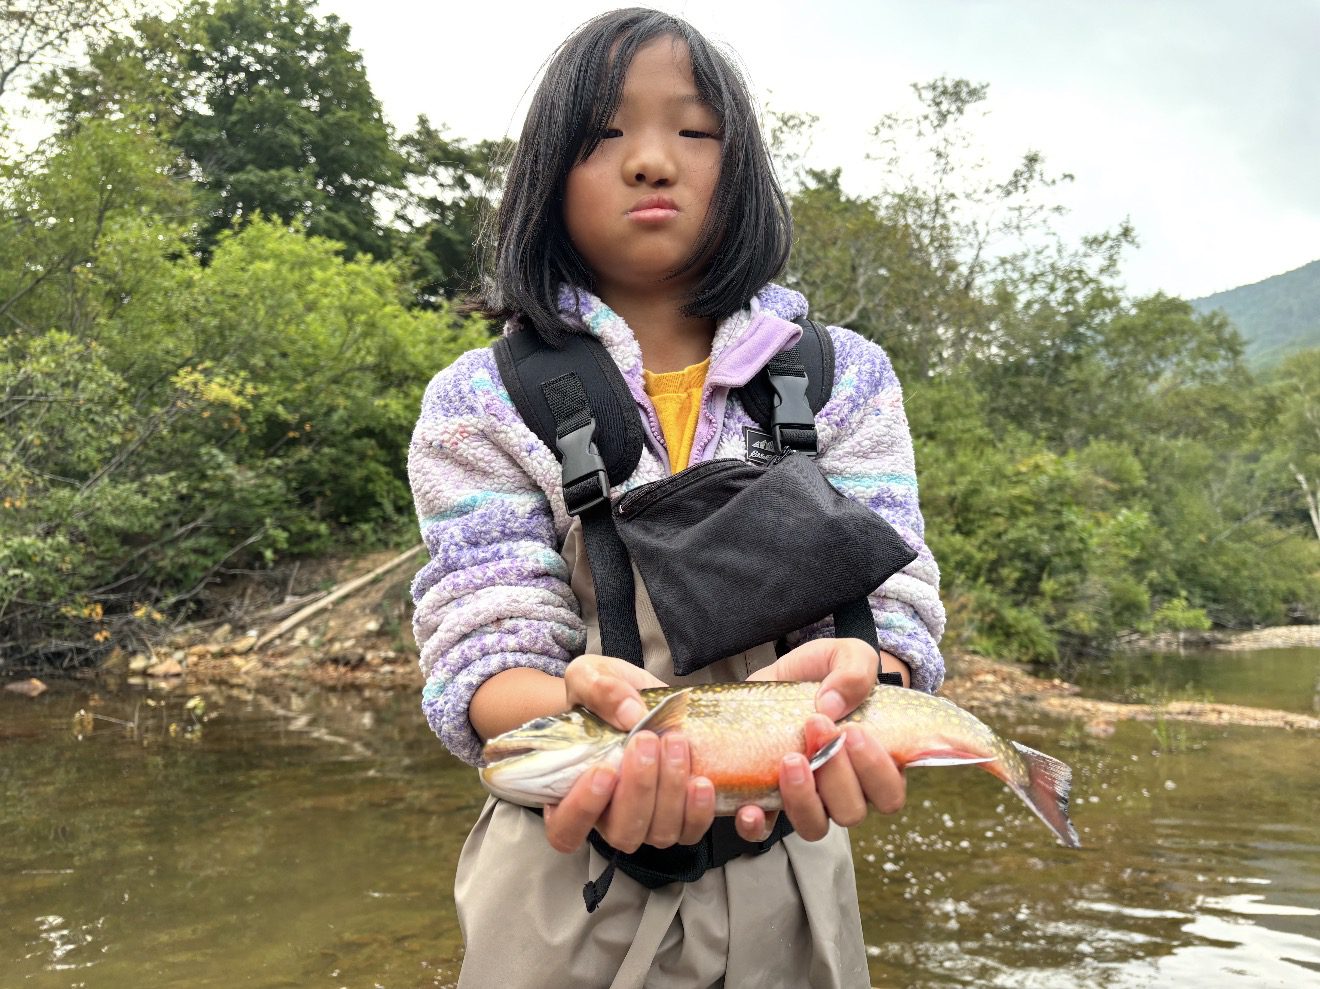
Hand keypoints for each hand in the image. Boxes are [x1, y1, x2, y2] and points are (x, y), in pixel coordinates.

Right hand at [542, 655, 714, 853]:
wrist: (639, 696)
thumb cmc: (603, 694)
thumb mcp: (590, 676)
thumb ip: (599, 689)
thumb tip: (630, 714)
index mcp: (569, 794)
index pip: (565, 828)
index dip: (582, 810)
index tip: (603, 771)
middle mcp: (607, 818)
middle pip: (621, 832)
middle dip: (638, 789)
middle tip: (647, 741)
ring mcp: (645, 823)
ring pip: (658, 832)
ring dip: (671, 791)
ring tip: (676, 743)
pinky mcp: (679, 817)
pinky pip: (690, 831)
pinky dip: (699, 811)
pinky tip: (702, 780)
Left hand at [736, 638, 906, 840]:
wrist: (783, 672)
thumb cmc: (826, 670)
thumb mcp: (846, 654)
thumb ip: (854, 671)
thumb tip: (832, 704)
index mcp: (874, 763)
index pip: (889, 793)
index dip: (875, 771)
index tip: (853, 732)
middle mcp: (844, 789)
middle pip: (851, 812)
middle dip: (835, 773)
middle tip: (816, 727)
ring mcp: (807, 797)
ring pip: (814, 826)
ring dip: (803, 799)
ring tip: (789, 758)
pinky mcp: (767, 796)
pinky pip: (764, 829)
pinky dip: (757, 825)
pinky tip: (750, 807)